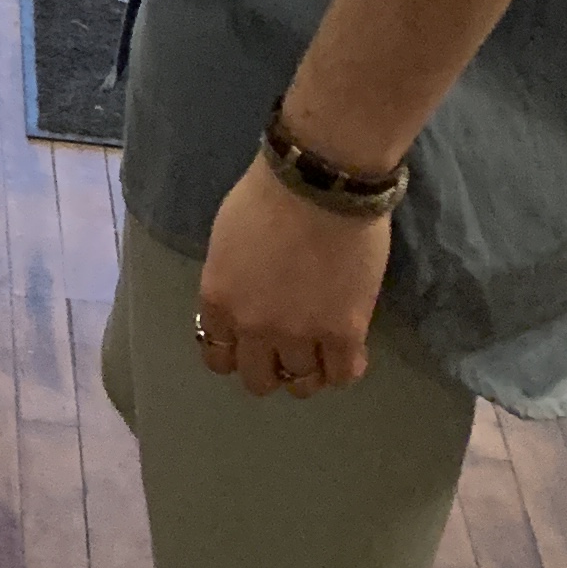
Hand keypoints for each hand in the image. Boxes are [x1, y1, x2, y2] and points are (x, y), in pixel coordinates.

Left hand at [192, 160, 393, 399]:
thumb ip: (231, 280)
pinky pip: (342, 375)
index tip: (250, 344)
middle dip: (270, 369)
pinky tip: (348, 353)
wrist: (318, 184)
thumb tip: (243, 297)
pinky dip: (343, 370)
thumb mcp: (226, 241)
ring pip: (302, 383)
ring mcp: (299, 335)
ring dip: (310, 371)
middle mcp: (253, 328)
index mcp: (219, 302)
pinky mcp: (343, 333)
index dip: (236, 352)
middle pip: (257, 379)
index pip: (218, 355)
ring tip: (321, 354)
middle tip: (286, 351)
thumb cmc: (268, 196)